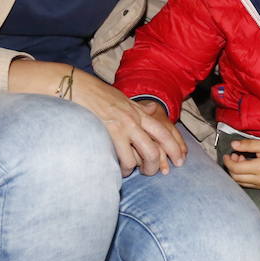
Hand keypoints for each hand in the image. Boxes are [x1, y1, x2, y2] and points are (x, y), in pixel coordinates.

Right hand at [7, 60, 184, 175]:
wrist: (78, 87)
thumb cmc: (97, 95)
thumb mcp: (122, 101)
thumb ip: (136, 111)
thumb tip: (148, 116)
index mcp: (140, 111)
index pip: (165, 130)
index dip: (176, 147)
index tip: (181, 159)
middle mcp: (136, 118)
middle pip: (160, 144)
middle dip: (163, 162)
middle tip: (161, 172)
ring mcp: (126, 126)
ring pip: (148, 154)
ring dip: (145, 168)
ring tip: (138, 172)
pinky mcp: (112, 133)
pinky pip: (127, 158)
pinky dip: (127, 168)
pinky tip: (122, 170)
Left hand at [223, 139, 259, 188]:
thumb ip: (248, 145)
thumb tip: (233, 145)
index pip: (236, 168)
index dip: (228, 161)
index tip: (228, 154)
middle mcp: (259, 180)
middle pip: (235, 177)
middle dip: (231, 166)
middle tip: (235, 155)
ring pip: (239, 182)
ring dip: (236, 171)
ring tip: (241, 159)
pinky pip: (246, 184)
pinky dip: (241, 176)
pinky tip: (246, 166)